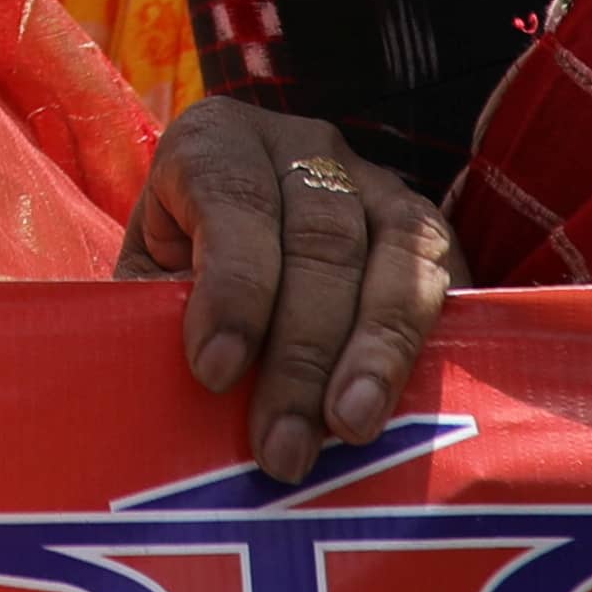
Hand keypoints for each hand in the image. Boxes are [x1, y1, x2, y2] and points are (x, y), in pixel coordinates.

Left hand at [120, 98, 458, 484]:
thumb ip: (159, 321)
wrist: (246, 251)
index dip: (231, 288)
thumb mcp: (153, 282)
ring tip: (349, 432)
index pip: (231, 201)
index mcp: (216, 143)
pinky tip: (406, 406)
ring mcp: (374, 181)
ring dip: (372, 356)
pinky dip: (420, 345)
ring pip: (388, 259)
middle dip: (299, 354)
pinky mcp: (427, 228)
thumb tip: (179, 402)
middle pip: (316, 242)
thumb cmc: (185, 276)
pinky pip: (438, 280)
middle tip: (283, 447)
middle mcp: (301, 148)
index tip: (215, 373)